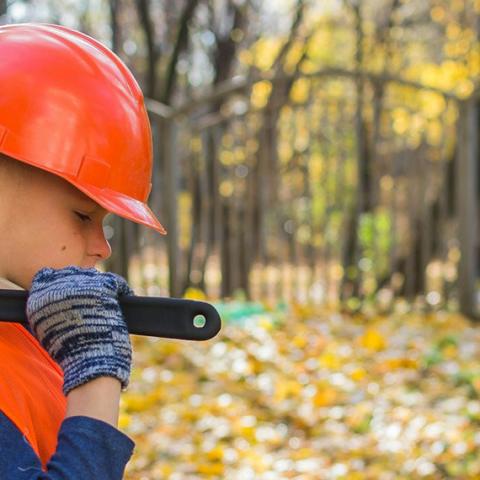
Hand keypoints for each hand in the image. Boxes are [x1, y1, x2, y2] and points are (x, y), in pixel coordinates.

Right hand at [26, 265, 133, 395]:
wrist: (90, 361)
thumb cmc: (71, 352)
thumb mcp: (49, 330)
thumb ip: (48, 311)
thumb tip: (55, 300)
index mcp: (40, 297)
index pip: (47, 276)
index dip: (62, 282)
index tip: (73, 291)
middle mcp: (57, 286)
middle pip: (72, 273)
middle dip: (82, 283)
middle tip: (93, 299)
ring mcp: (80, 284)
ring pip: (92, 275)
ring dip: (99, 284)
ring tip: (105, 302)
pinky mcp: (102, 287)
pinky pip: (114, 281)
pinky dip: (121, 288)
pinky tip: (123, 297)